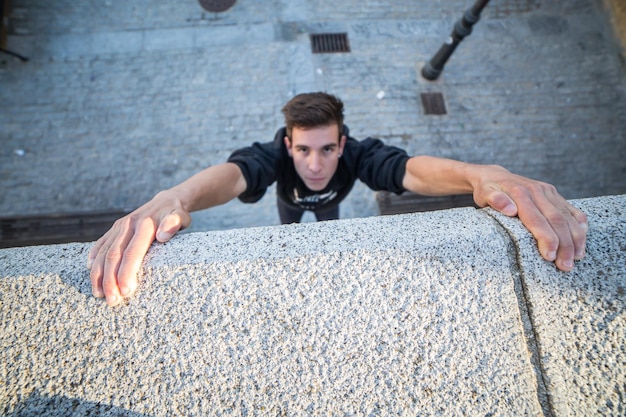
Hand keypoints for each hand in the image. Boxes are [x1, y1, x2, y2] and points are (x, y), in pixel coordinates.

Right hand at [87, 191, 190, 305]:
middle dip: (110, 280)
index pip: (132, 253)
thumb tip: (163, 235)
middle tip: (113, 301)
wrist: (167, 201)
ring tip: (100, 294)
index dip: (126, 273)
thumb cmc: (176, 214)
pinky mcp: (114, 229)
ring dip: (99, 275)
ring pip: (103, 252)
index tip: (126, 292)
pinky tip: (91, 272)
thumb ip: (174, 224)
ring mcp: (119, 226)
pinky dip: (94, 258)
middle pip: (114, 255)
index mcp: (144, 225)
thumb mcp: (181, 217)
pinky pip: (100, 244)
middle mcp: (128, 225)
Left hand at [473, 166, 587, 271]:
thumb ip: (495, 200)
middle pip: (557, 220)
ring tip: (576, 258)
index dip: (546, 239)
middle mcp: (537, 191)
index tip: (549, 257)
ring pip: (568, 217)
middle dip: (564, 245)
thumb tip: (511, 210)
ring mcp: (548, 192)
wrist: (494, 175)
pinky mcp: (554, 193)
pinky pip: (571, 209)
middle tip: (565, 266)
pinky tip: (581, 239)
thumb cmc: (488, 190)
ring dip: (575, 238)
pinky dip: (580, 223)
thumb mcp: (485, 193)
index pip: (537, 220)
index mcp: (521, 193)